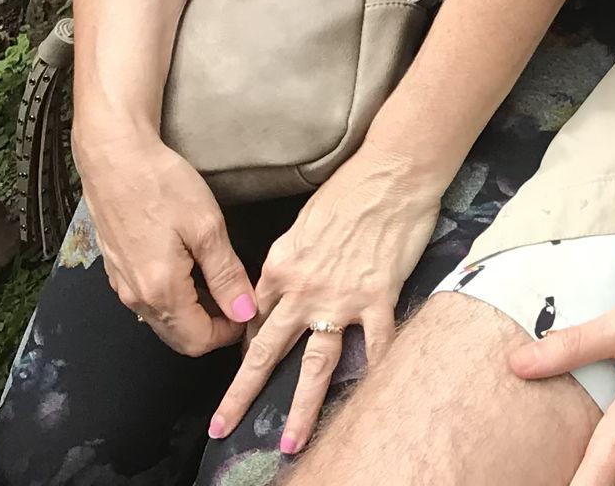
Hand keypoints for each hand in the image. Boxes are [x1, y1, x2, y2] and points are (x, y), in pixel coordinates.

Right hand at [76, 131, 255, 355]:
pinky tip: (191, 267)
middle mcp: (136, 299)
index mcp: (160, 292)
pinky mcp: (118, 271)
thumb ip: (227, 275)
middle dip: (212, 325)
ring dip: (194, 312)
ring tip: (220, 278)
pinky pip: (149, 300)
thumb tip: (245, 312)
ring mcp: (123, 286)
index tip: (249, 308)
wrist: (115, 159)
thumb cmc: (162, 186)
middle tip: (238, 295)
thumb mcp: (207, 227)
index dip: (229, 332)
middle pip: (179, 337)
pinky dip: (175, 297)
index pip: (197, 342)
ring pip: (163, 320)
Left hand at [207, 150, 440, 455]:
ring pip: (315, 364)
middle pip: (266, 352)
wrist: (392, 170)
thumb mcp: (303, 222)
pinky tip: (372, 400)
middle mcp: (303, 290)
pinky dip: (374, 373)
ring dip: (300, 408)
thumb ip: (289, 261)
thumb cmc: (350, 187)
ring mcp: (341, 298)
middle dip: (241, 393)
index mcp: (281, 267)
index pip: (254, 318)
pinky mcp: (378, 297)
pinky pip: (375, 346)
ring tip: (289, 443)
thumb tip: (281, 286)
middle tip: (221, 426)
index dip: (247, 345)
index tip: (243, 366)